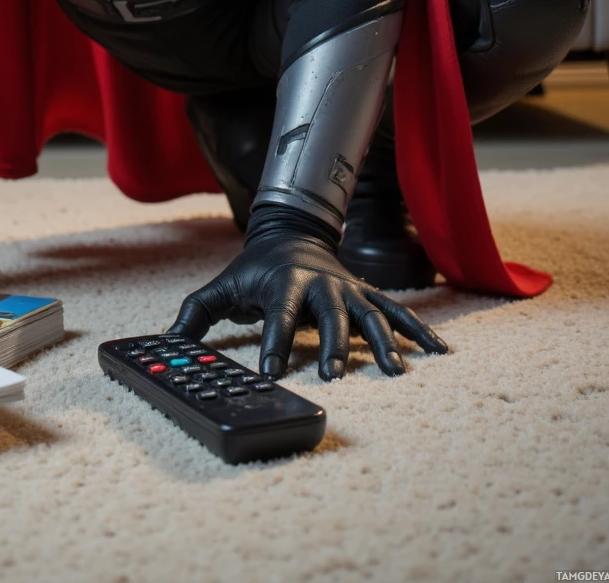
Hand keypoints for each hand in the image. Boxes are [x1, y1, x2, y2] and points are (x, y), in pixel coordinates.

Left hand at [169, 213, 448, 379]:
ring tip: (393, 372)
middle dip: (331, 344)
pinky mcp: (368, 297)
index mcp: (283, 282)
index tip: (269, 371)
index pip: (277, 314)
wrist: (291, 233)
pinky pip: (399, 314)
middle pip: (330, 315)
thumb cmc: (253, 269)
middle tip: (331, 375)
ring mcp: (349, 291)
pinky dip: (420, 332)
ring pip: (369, 316)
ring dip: (382, 343)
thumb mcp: (222, 285)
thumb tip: (168, 345)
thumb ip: (195, 314)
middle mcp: (321, 285)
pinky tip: (440, 354)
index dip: (272, 342)